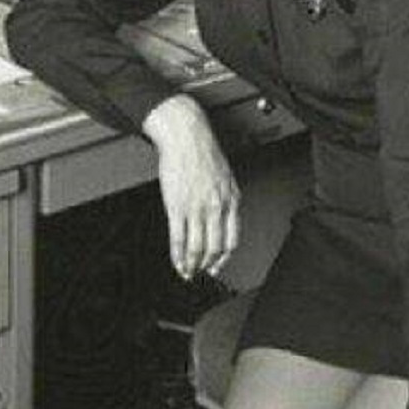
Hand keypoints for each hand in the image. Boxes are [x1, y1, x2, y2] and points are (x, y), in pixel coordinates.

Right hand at [142, 94, 240, 279]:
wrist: (186, 136)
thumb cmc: (203, 152)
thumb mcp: (226, 177)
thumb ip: (226, 200)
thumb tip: (222, 221)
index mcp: (231, 200)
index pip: (232, 240)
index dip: (224, 259)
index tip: (217, 267)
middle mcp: (216, 207)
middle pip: (215, 248)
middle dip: (207, 266)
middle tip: (200, 273)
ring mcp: (196, 208)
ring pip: (196, 247)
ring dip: (191, 265)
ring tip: (187, 271)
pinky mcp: (176, 206)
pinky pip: (178, 238)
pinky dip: (177, 255)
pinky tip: (176, 262)